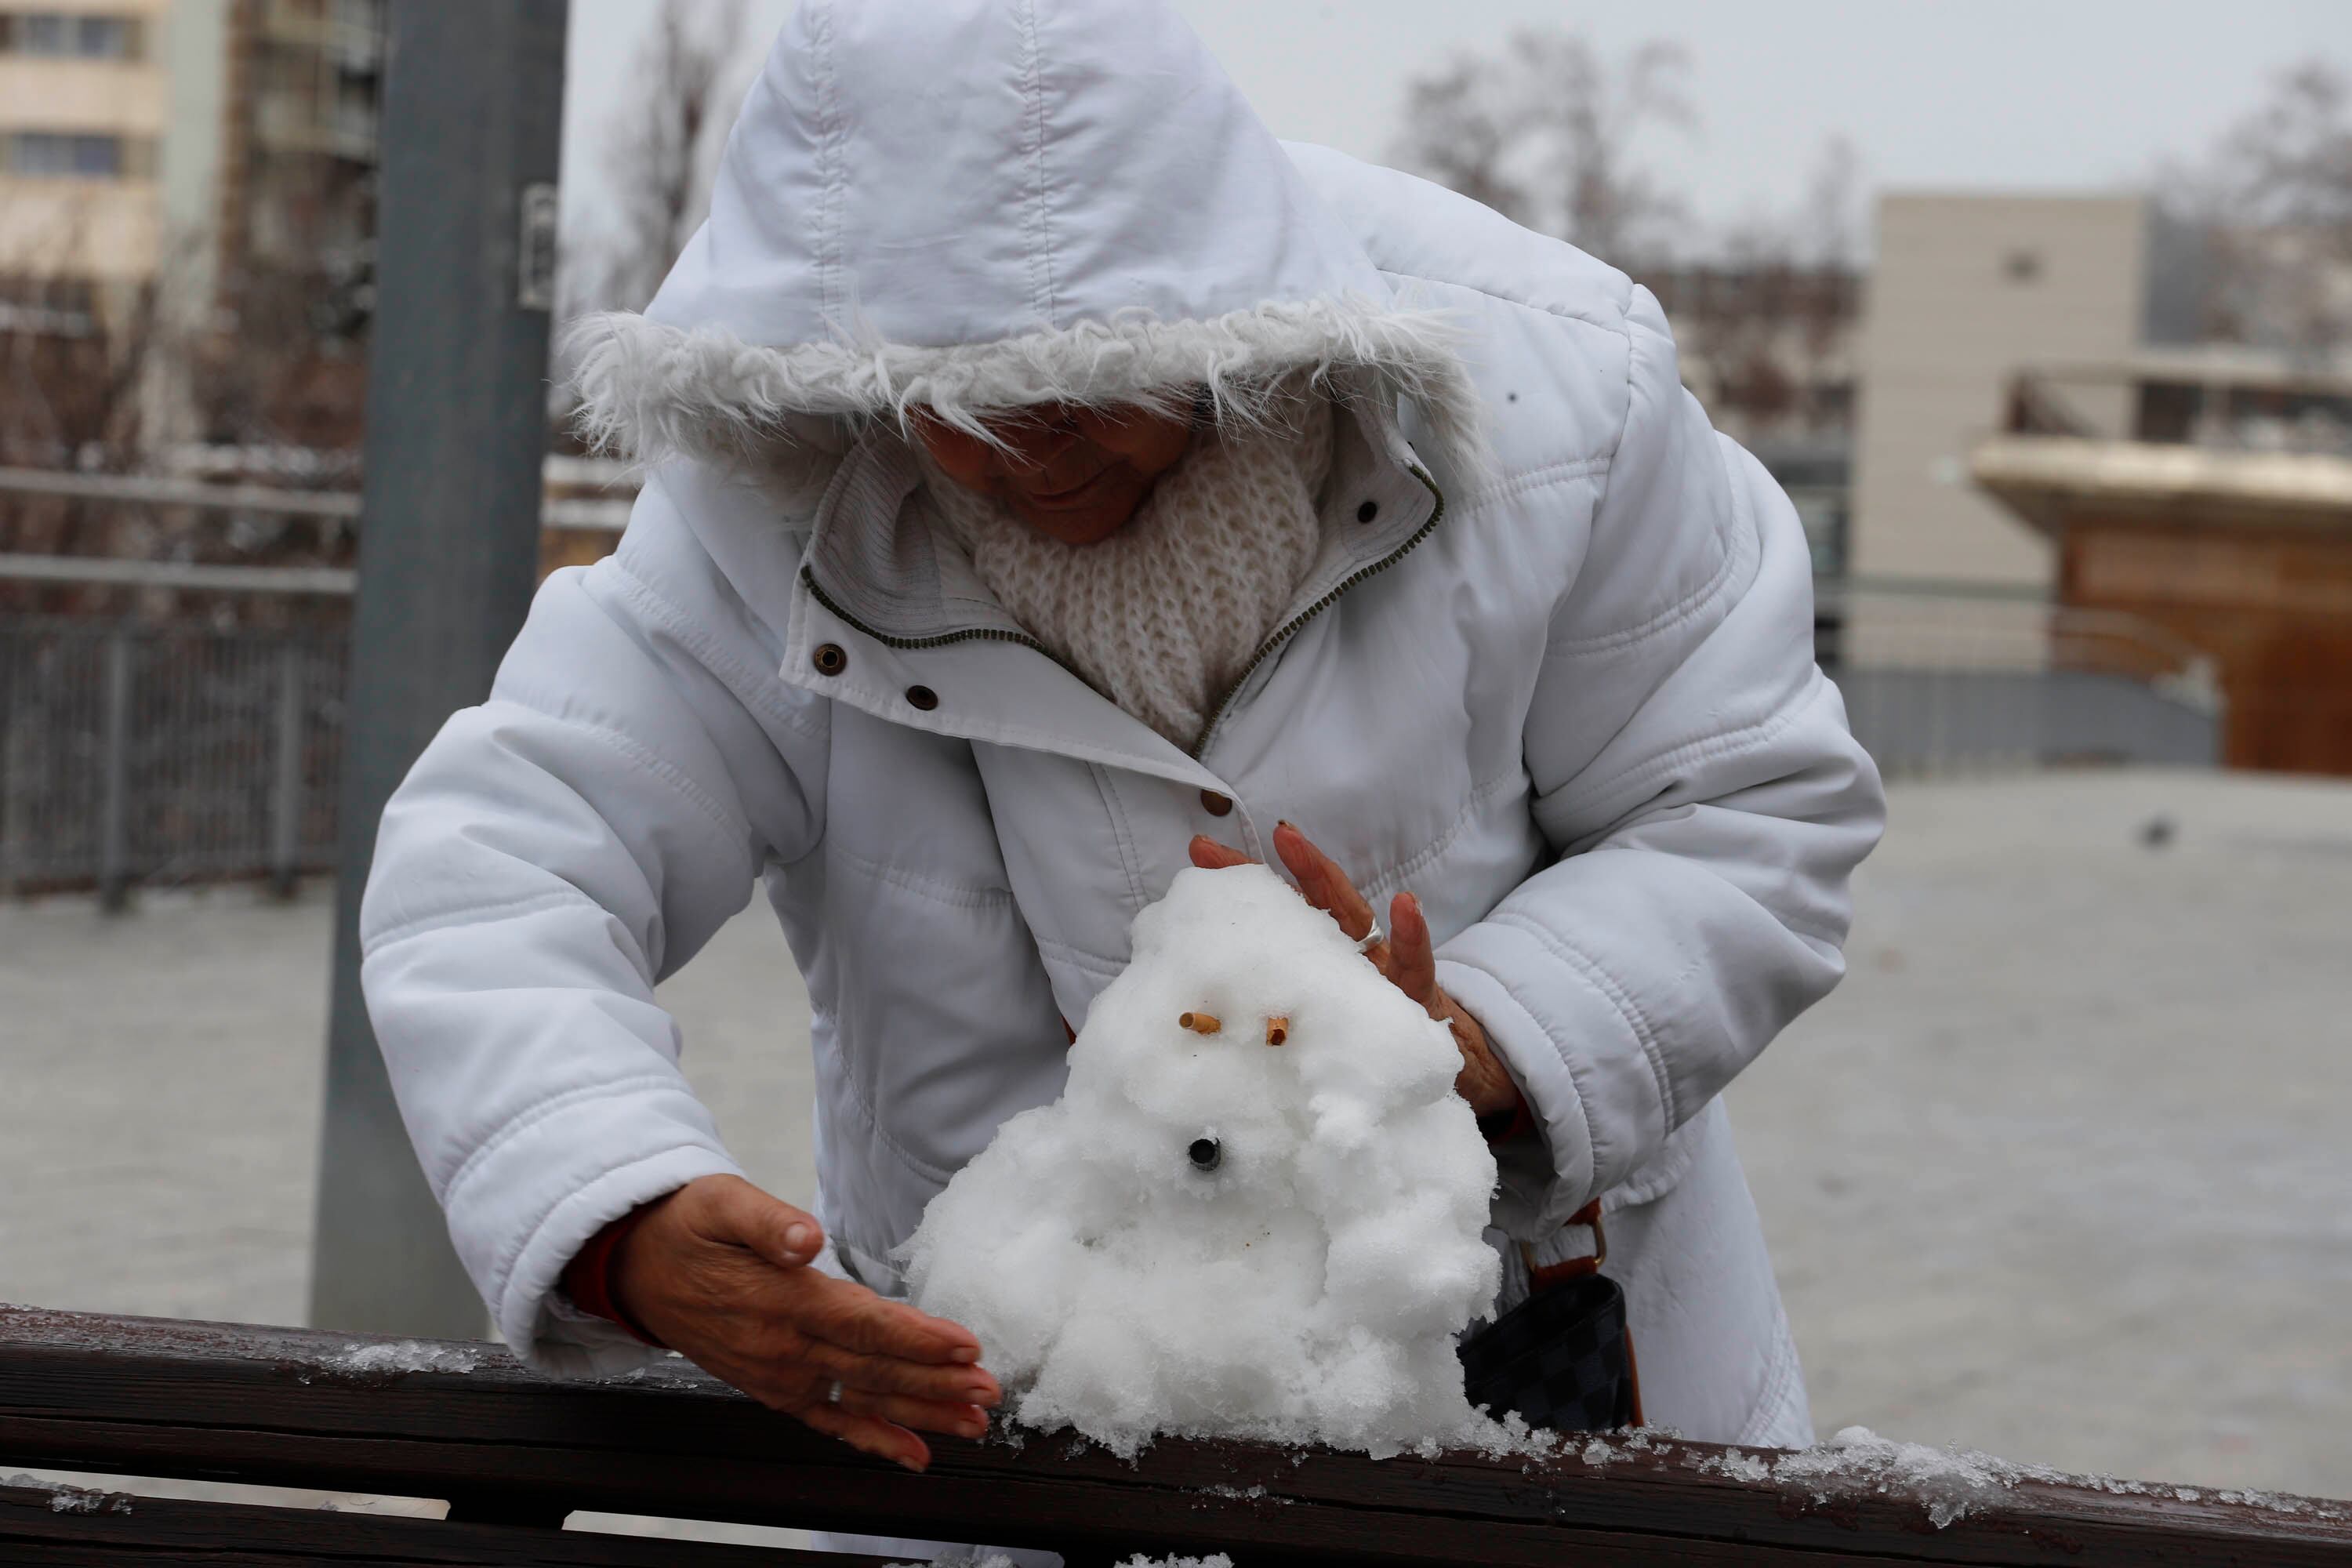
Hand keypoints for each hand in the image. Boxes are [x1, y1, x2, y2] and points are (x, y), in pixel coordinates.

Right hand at [607, 1175, 999, 1471]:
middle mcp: (784, 1346)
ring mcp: (778, 1374)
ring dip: (921, 1414)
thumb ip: (769, 1223)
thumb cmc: (689, 1226)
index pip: (863, 1324)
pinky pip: (830, 1419)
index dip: (917, 1338)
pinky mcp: (772, 1387)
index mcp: (781, 1299)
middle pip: (875, 1370)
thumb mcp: (722, 1203)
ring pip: (863, 1399)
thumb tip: (807, 1238)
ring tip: (972, 1424)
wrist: (635, 1267)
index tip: (965, 1347)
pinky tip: (913, 1453)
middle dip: (937, 1384)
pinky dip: (872, 1438)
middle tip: (989, 1391)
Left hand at [1189, 822, 1526, 1120]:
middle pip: (1304, 900)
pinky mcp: (1417, 994)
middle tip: (1212, 843)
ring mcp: (1380, 966)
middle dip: (1252, 867)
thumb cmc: (1361, 1050)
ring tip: (1290, 841)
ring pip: (1350, 913)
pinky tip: (1406, 906)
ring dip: (1321, 875)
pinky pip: (1417, 963)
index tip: (1199, 853)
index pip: (1281, 915)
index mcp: (1321, 961)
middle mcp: (1347, 952)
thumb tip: (1201, 1010)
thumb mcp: (1314, 1033)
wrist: (1428, 1076)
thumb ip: (1276, 1012)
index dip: (1242, 885)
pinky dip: (1413, 935)